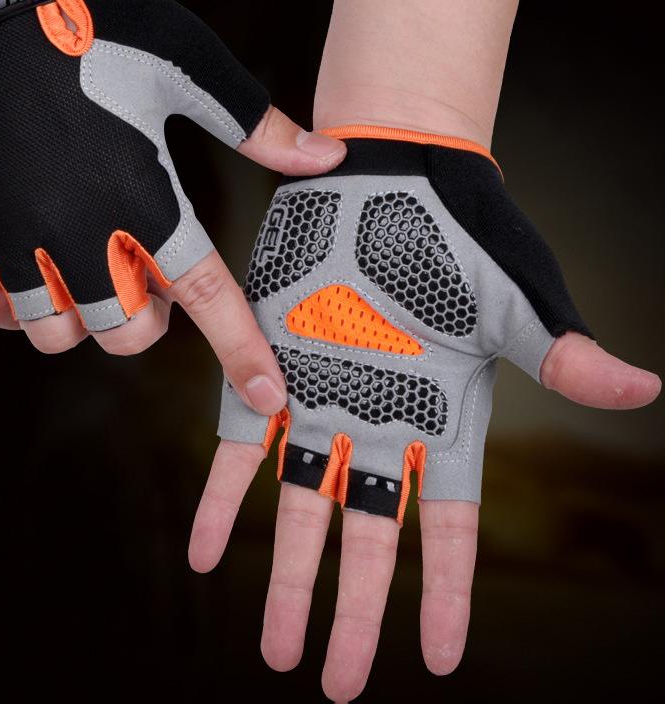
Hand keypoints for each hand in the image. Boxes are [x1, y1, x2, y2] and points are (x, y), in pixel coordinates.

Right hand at [0, 0, 344, 414]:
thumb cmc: (103, 23)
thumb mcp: (192, 68)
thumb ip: (258, 127)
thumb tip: (327, 158)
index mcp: (146, 196)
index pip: (209, 296)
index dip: (244, 352)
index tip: (269, 398)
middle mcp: (80, 228)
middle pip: (126, 334)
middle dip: (149, 321)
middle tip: (146, 273)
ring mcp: (16, 232)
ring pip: (55, 333)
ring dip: (83, 316)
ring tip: (88, 269)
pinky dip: (10, 306)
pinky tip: (31, 269)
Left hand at [189, 131, 660, 700]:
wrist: (389, 171)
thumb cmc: (461, 231)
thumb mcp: (513, 296)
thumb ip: (560, 352)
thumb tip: (643, 387)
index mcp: (442, 412)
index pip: (446, 523)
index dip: (442, 591)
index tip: (434, 657)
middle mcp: (377, 419)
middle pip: (367, 536)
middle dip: (355, 610)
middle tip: (338, 685)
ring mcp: (318, 396)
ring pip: (300, 505)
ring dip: (285, 576)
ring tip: (274, 648)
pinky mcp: (266, 364)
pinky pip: (238, 445)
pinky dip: (219, 498)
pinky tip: (203, 553)